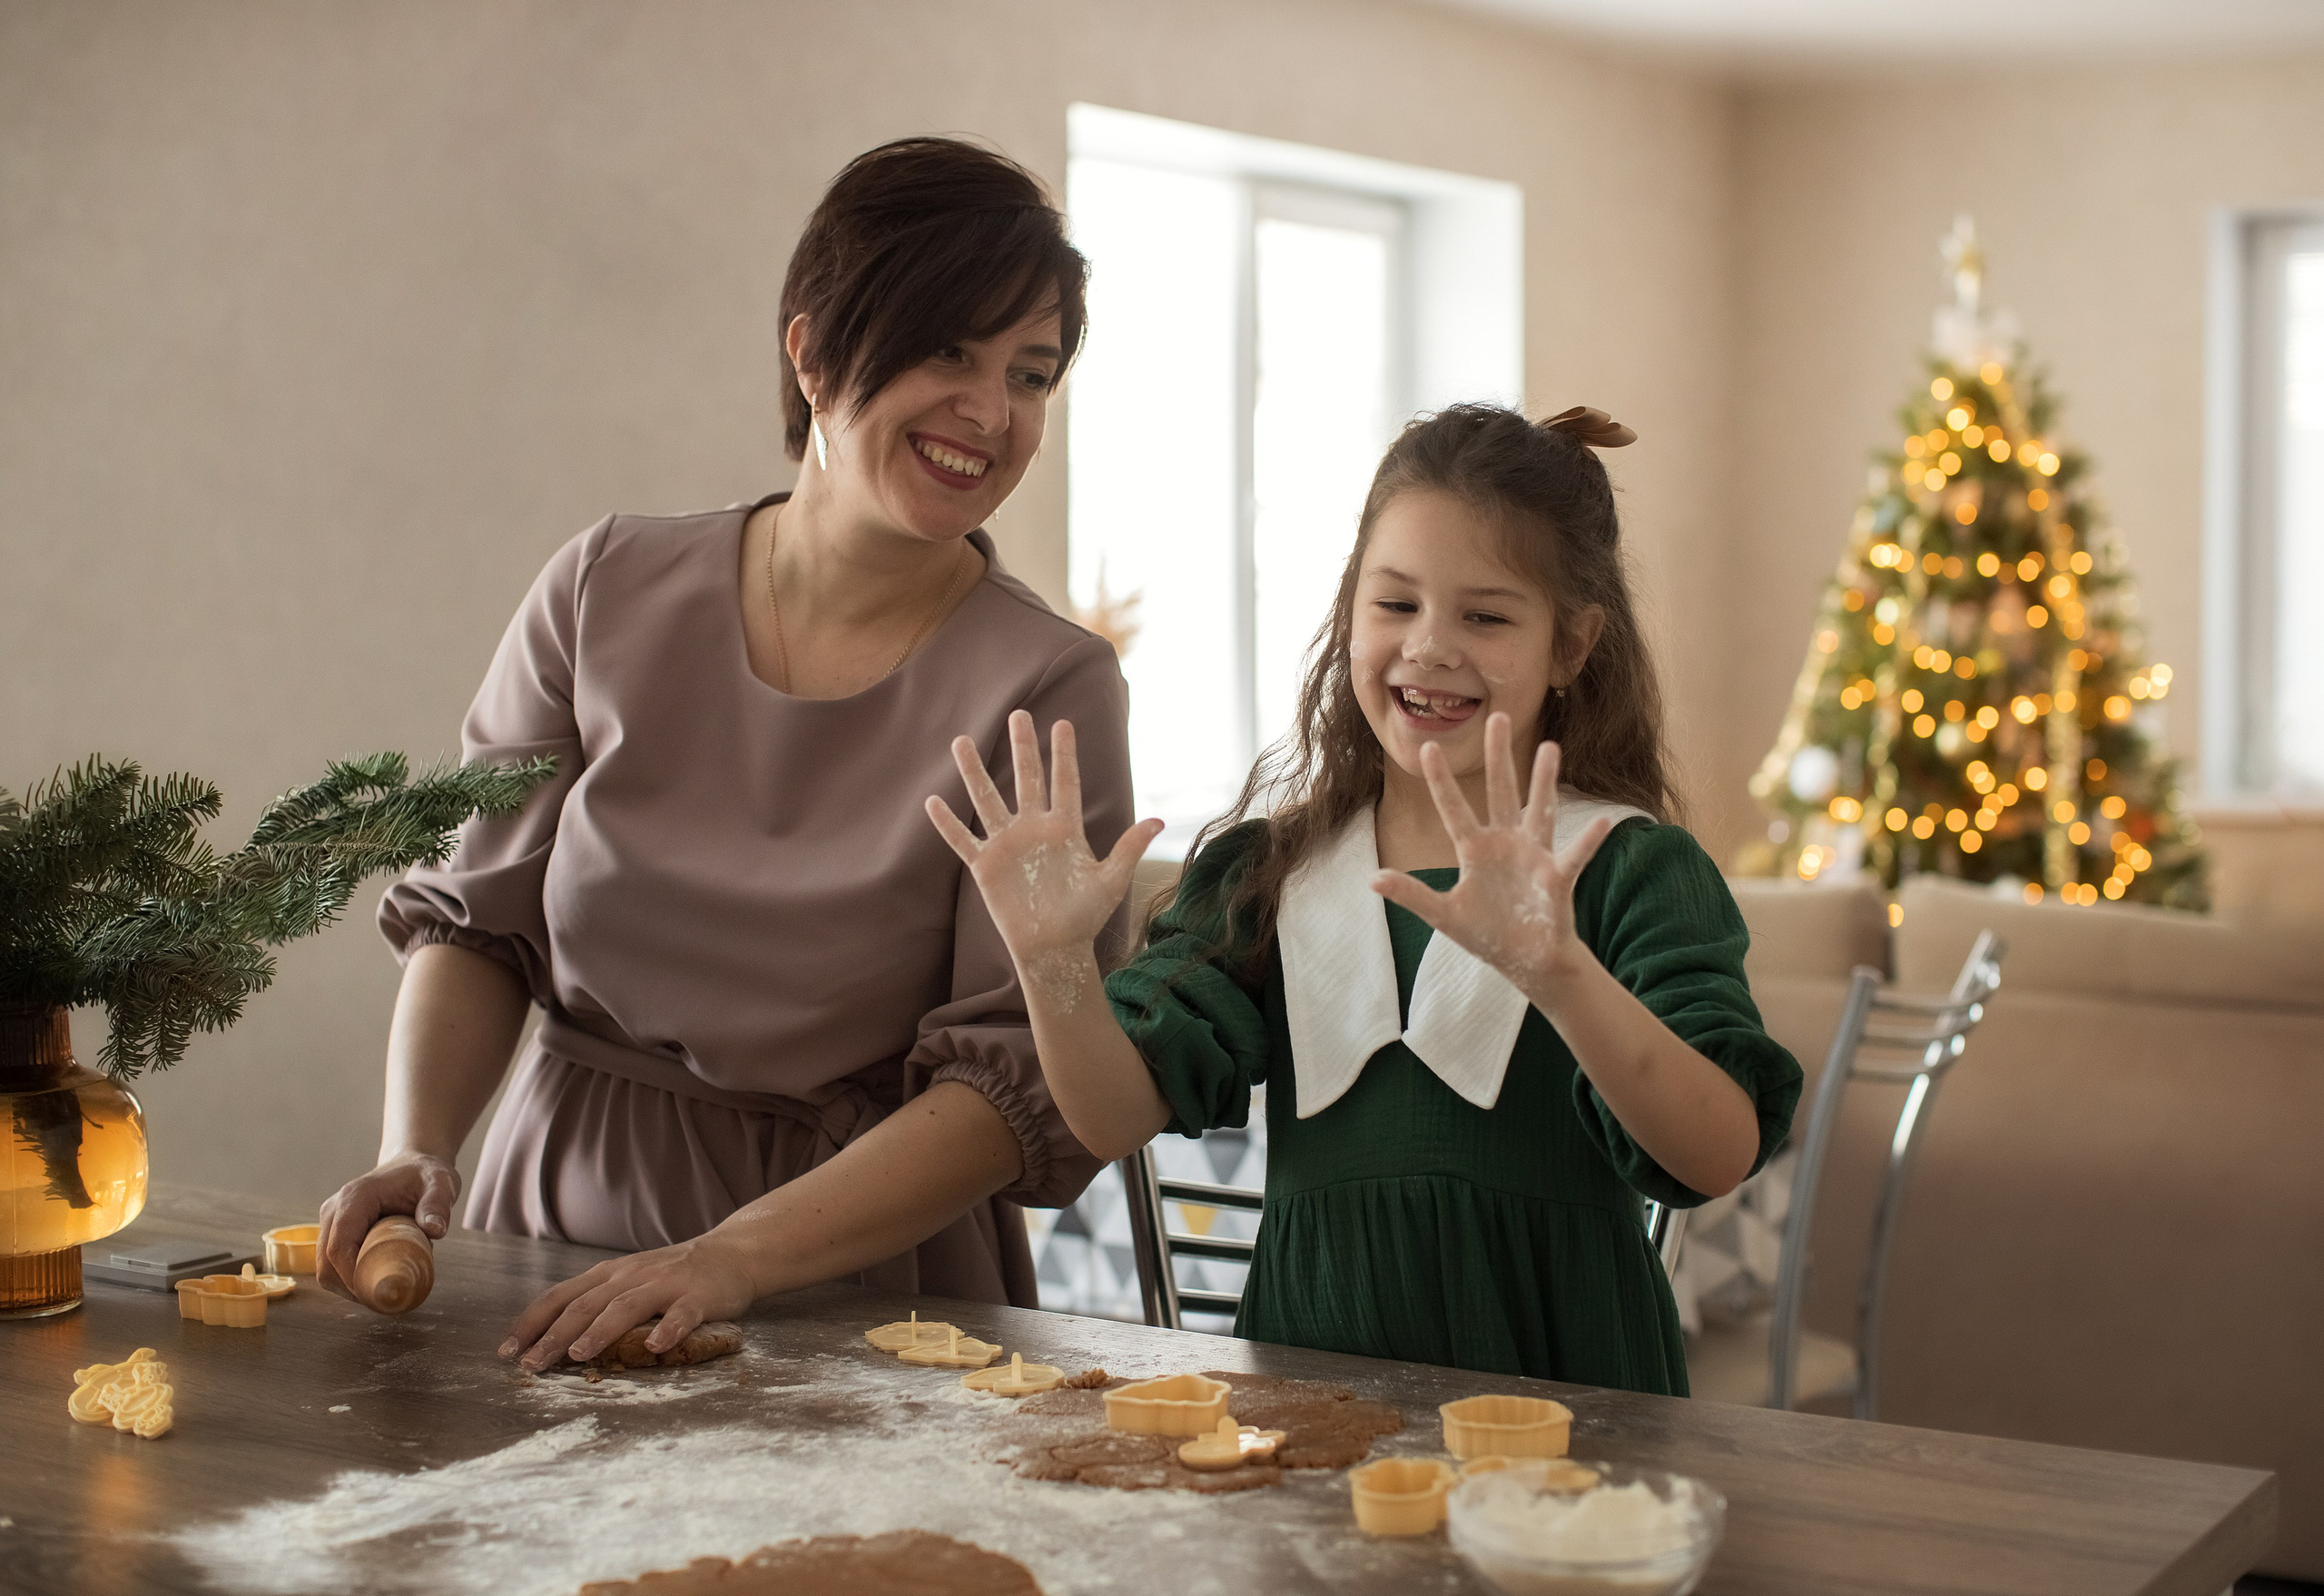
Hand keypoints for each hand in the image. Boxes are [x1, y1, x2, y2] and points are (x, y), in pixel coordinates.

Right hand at [317, 1151, 460, 1300]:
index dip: (352, 1276)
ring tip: (382, 1291)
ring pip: (325, 1268)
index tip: (378, 1292)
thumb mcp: (440, 1183)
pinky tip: (375, 1281)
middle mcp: (334, 1209)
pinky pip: (332, 1264)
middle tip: (384, 1299)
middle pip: (325, 1262)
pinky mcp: (334, 1232)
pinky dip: (348, 1279)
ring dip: (348, 1287)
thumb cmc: (425, 1175)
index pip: (339, 1247)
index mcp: (355, 1198)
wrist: (412, 1166)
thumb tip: (434, 1230)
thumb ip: (438, 1203)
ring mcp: (331, 1221)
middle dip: (350, 1287)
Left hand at [500, 1231, 759, 1370]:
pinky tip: (656, 1347)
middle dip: (554, 1335)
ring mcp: (665, 1285)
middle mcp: (631, 1276)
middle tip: (532, 1364)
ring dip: (600, 1331)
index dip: (531, 1322)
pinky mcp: (698, 1297)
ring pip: (626, 1307)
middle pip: (585, 1305)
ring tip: (579, 1354)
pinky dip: (668, 1330)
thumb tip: (550, 1339)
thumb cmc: (673, 1275)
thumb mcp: (629, 1281)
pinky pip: (681, 1315)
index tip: (507, 1350)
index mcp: (609, 1275)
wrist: (732, 1254)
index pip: (559, 1296)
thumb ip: (597, 1303)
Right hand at [926, 710, 1163, 964]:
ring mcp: (1008, 845)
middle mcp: (1034, 830)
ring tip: (962, 741)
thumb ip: (1129, 848)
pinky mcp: (986, 866)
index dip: (1063, 754)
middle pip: (1026, 780)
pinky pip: (963, 841)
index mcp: (1065, 829)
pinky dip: (948, 824)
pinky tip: (933, 802)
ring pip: (987, 800)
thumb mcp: (1111, 881)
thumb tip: (1159, 821)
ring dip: (974, 772)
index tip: (1062, 723)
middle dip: (1022, 748)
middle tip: (1018, 714)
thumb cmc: (1086, 917)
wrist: (1055, 949)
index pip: (1065, 783)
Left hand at [1369, 714, 1616, 1003]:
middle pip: (1501, 792)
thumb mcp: (1444, 914)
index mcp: (1475, 849)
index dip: (1441, 780)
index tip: (1429, 748)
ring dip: (1544, 782)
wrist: (1526, 962)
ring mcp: (1534, 857)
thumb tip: (1372, 879)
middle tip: (1497, 717)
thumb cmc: (1487, 933)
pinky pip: (1574, 857)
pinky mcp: (1557, 879)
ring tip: (1550, 747)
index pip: (1454, 808)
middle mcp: (1506, 843)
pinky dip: (1588, 841)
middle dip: (1499, 757)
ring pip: (1539, 811)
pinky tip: (1602, 822)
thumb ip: (1412, 894)